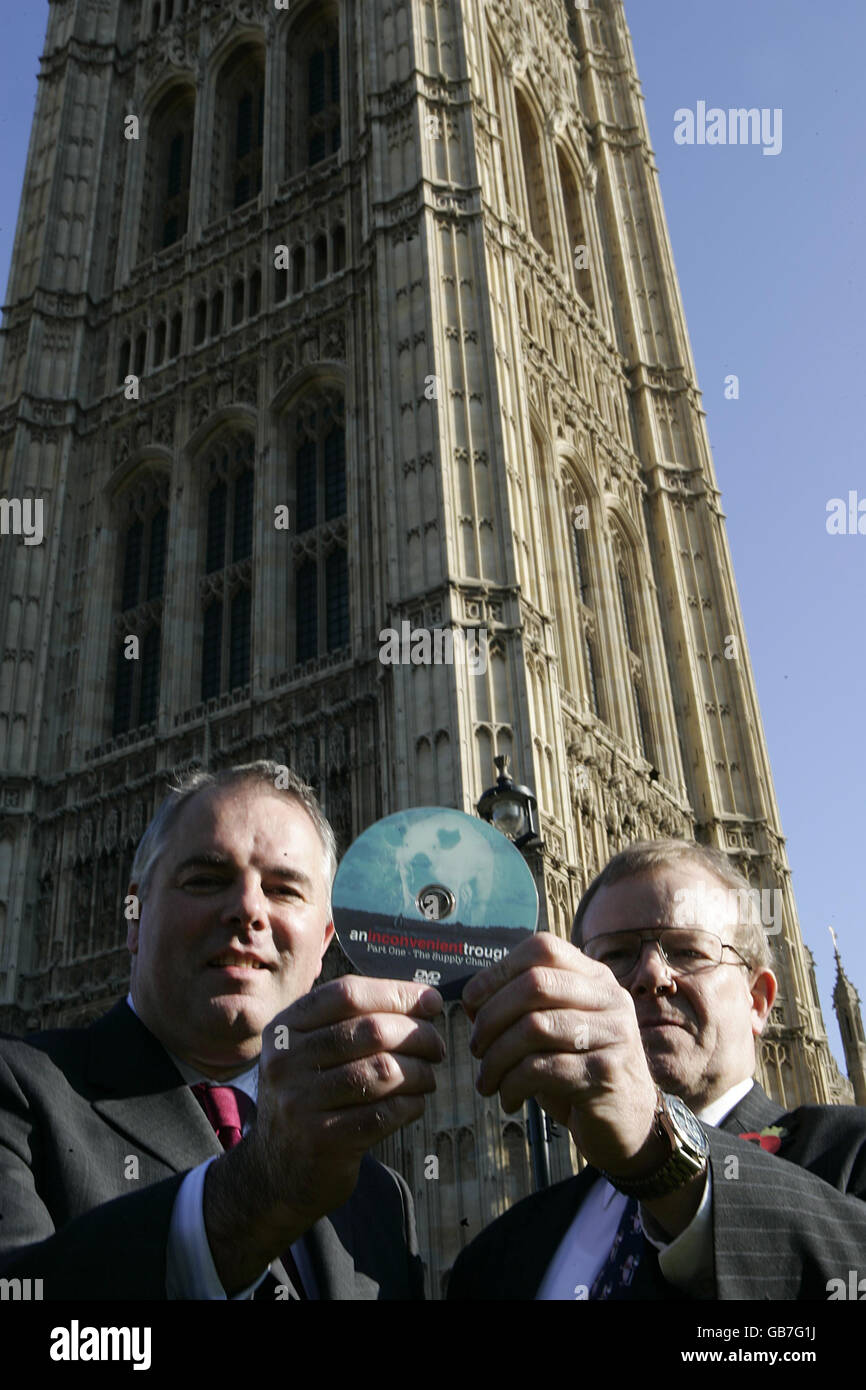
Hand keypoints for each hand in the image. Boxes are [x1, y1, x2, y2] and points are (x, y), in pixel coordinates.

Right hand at [204, 976, 443, 1289]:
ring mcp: (301, 1103)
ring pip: (384, 1071)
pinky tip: (415, 1102)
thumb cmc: (311, 1098)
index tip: (431, 1002)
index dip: (396, 993)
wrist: (276, 1171)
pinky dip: (412, 1103)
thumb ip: (351, 1022)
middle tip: (436, 1046)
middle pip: (370, 1030)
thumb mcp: (308, 1053)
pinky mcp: (324, 1141)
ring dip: (420, 1071)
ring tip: (428, 1077)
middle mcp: (286, 1062)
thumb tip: (424, 1001)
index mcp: (284, 1029)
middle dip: (418, 1034)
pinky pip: (386, 1112)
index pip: (347, 994)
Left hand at [462, 934, 660, 1175]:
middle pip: (535, 984)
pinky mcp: (606, 1074)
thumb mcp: (553, 1031)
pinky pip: (543, 1069)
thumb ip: (520, 1008)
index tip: (471, 1003)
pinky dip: (512, 1083)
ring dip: (496, 1057)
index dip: (497, 972)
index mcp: (595, 977)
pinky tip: (508, 1098)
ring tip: (487, 1079)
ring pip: (535, 1028)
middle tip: (476, 1047)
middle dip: (491, 1016)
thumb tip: (471, 1000)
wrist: (628, 1123)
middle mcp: (610, 998)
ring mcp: (613, 1034)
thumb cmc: (578, 1070)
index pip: (542, 949)